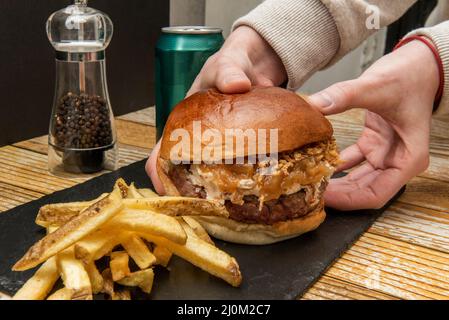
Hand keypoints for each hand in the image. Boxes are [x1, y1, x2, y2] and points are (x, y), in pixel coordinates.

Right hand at [146, 26, 285, 192]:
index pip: (164, 150)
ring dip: (217, 190)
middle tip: (201, 209)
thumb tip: (238, 85)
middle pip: (188, 171)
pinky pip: (244, 167)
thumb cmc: (232, 64)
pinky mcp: (247, 147)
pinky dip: (245, 179)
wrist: (260, 62)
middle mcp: (202, 137)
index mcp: (186, 120)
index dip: (159, 172)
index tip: (164, 190)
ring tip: (224, 208)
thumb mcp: (226, 62)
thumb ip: (228, 71)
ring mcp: (225, 145)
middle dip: (190, 191)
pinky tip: (255, 190)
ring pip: (216, 174)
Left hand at [309, 40, 438, 209]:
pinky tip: (316, 165)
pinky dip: (335, 165)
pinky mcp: (373, 144)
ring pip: (356, 179)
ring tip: (309, 183)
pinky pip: (351, 162)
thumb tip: (314, 104)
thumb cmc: (410, 76)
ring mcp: (385, 154)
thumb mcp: (377, 86)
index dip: (348, 201)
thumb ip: (345, 95)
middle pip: (364, 191)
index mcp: (408, 159)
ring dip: (335, 183)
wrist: (419, 62)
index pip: (376, 194)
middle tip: (308, 193)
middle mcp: (398, 161)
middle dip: (338, 195)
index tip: (324, 198)